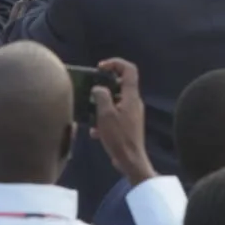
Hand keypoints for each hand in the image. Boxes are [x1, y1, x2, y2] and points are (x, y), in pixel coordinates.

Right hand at [92, 59, 156, 182]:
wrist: (131, 160)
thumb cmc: (119, 137)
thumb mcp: (106, 115)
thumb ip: (102, 97)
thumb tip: (98, 88)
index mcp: (131, 96)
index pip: (129, 70)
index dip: (115, 63)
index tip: (100, 67)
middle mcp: (133, 102)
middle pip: (120, 85)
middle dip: (104, 86)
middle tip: (91, 91)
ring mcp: (132, 114)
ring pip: (115, 102)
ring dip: (102, 106)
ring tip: (90, 114)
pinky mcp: (128, 126)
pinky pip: (115, 116)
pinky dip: (104, 120)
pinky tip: (95, 132)